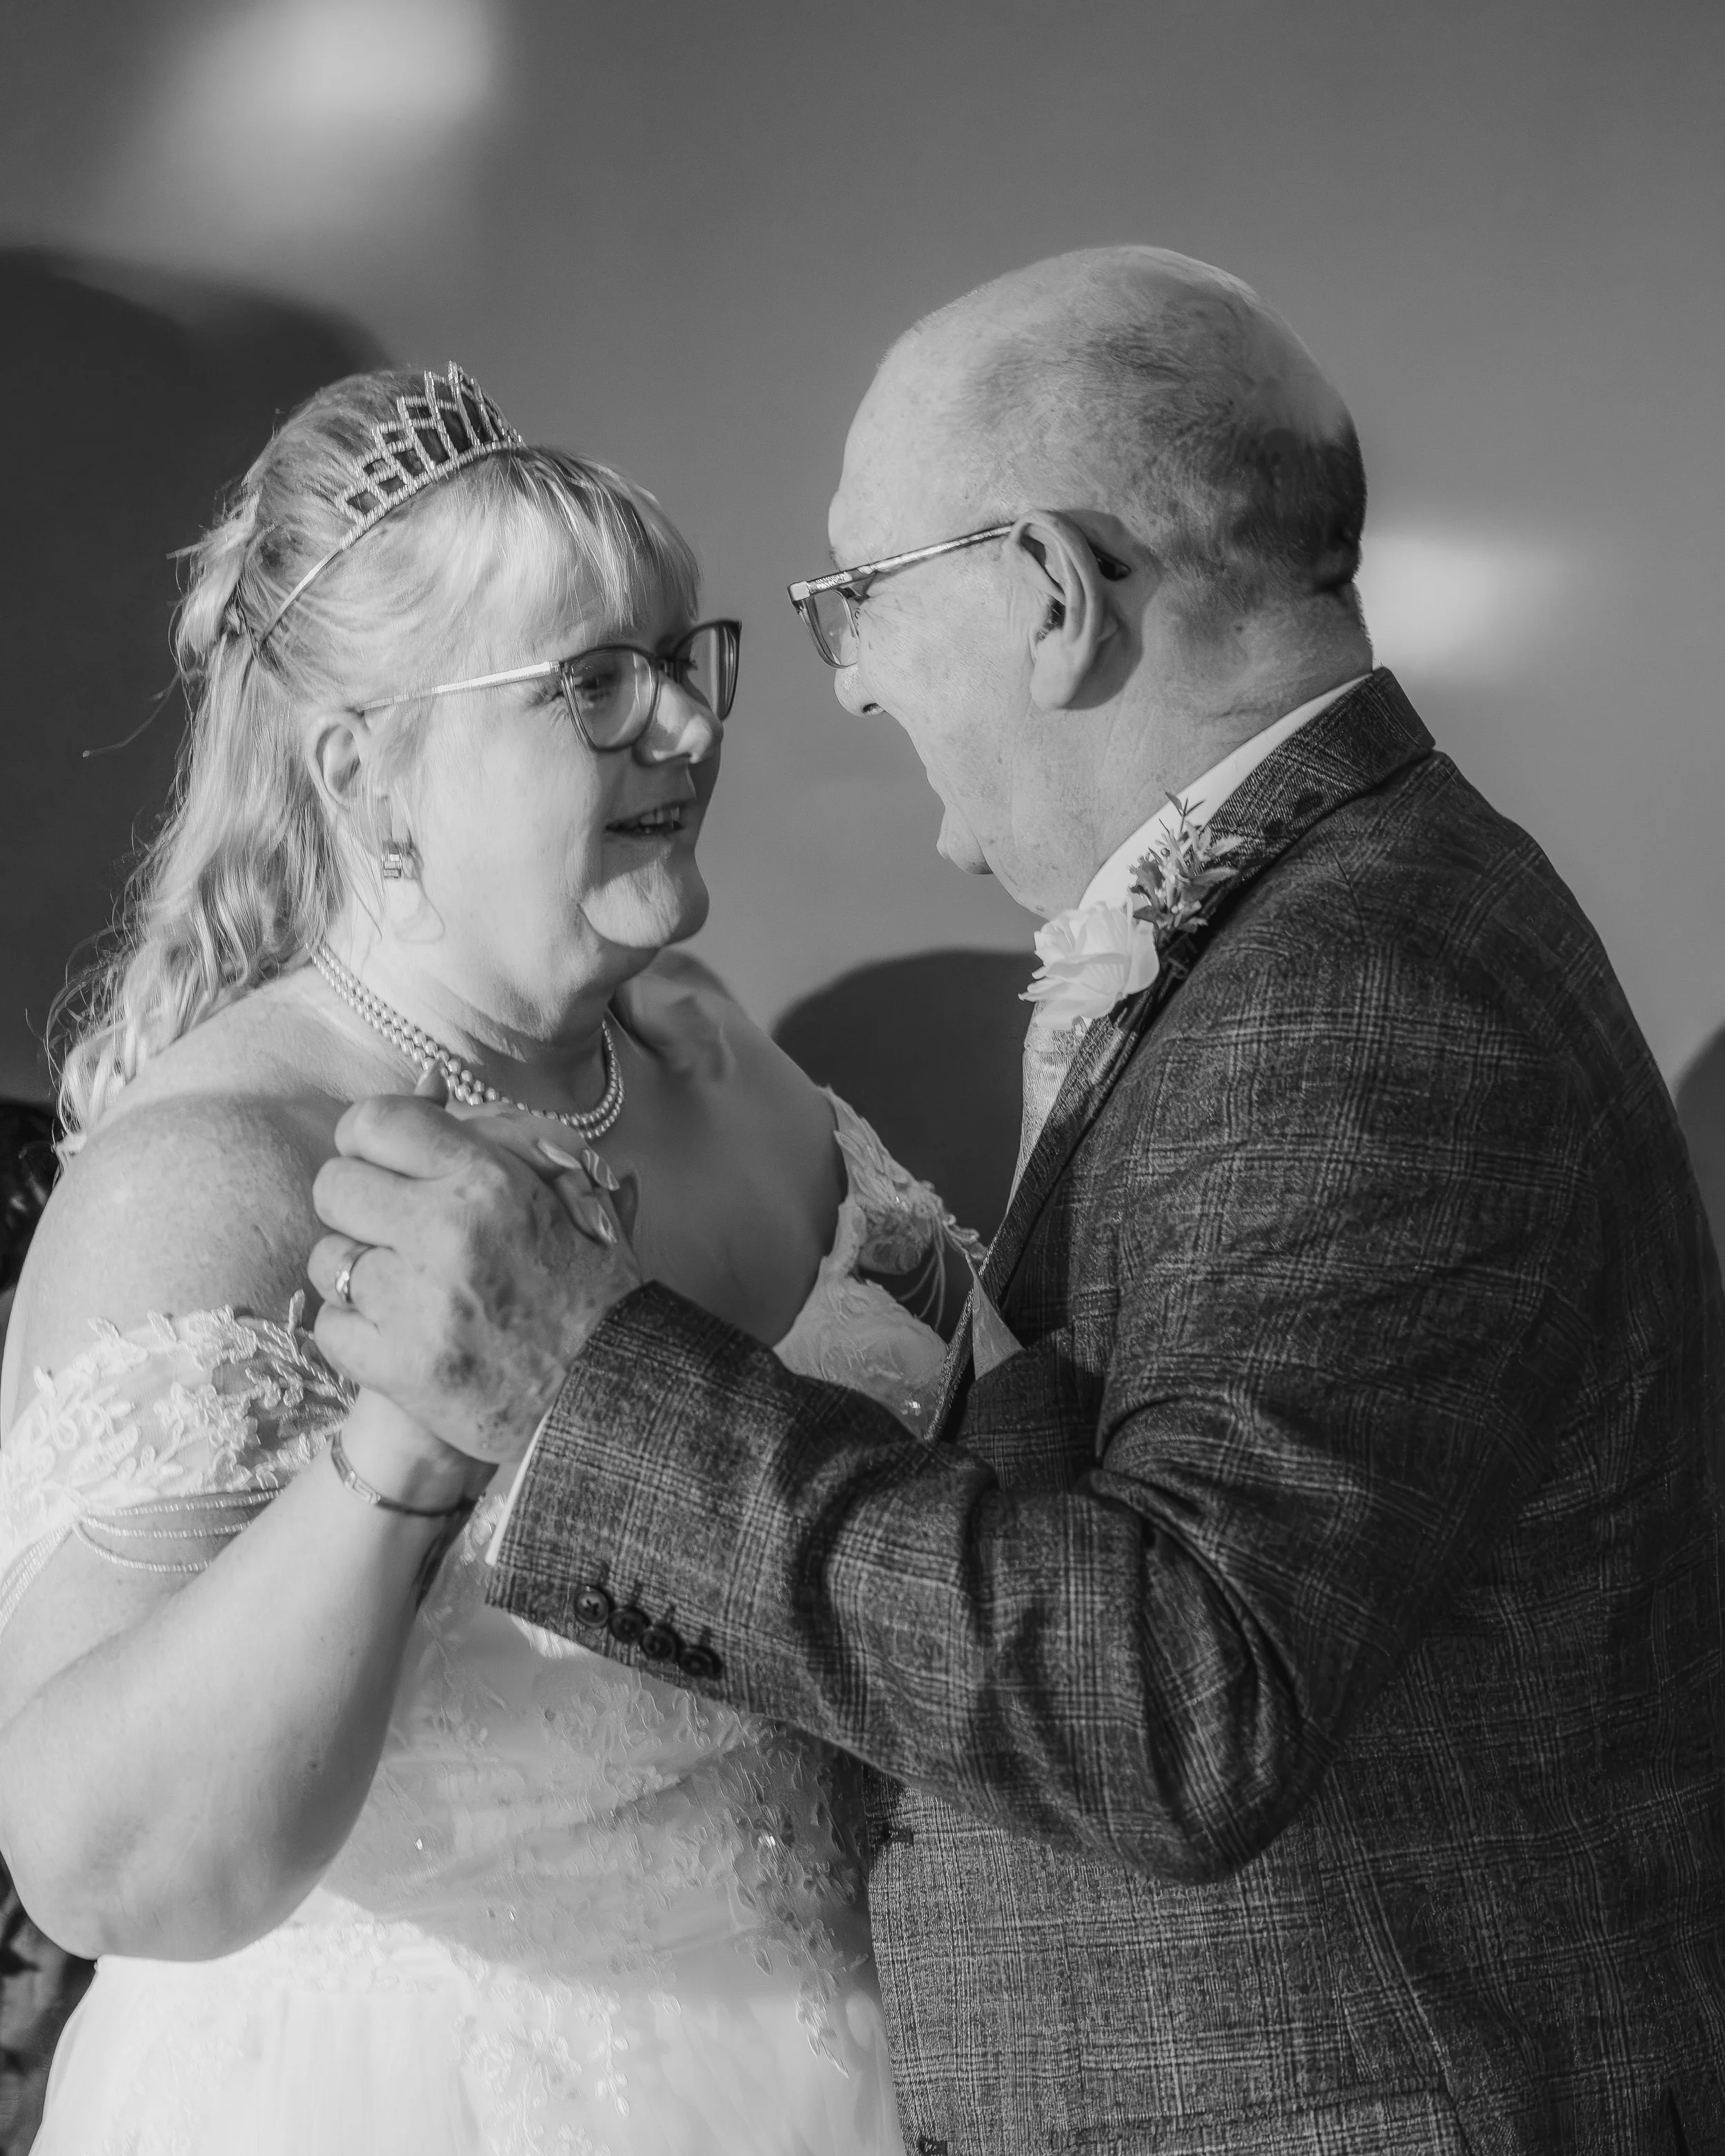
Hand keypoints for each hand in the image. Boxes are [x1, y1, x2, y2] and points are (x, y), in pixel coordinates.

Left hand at [308, 1093, 641, 1467]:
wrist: (613, 1399)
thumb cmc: (597, 1293)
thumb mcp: (572, 1197)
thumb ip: (497, 1134)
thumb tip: (427, 1077)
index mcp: (490, 1181)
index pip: (375, 1122)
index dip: (367, 1138)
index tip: (379, 1158)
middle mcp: (444, 1233)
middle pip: (335, 1187)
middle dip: (356, 1204)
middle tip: (390, 1227)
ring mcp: (413, 1304)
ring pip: (328, 1260)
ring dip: (357, 1272)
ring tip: (405, 1289)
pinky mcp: (396, 1368)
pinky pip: (330, 1326)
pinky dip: (356, 1331)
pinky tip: (399, 1335)